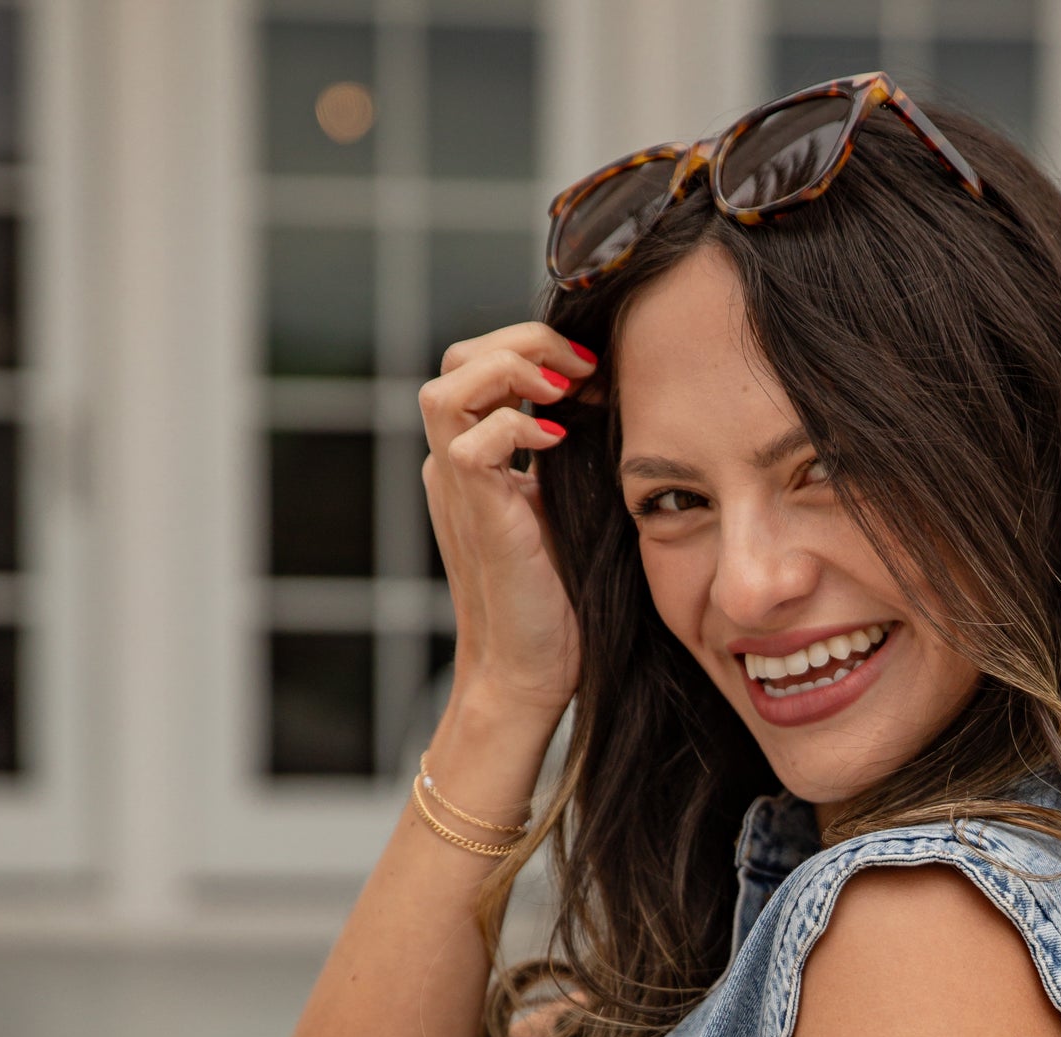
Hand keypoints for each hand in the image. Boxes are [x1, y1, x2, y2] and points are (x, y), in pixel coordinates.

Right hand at [419, 320, 594, 723]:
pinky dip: (517, 427)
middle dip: (525, 341)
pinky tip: (559, 445)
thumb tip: (612, 402)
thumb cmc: (559, 602)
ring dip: (513, 368)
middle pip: (460, 359)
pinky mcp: (472, 512)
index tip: (595, 371)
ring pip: (448, 385)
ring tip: (566, 388)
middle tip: (584, 367)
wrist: (530, 671)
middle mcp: (454, 465)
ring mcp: (455, 487)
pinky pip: (471, 440)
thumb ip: (572, 454)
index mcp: (475, 460)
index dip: (535, 349)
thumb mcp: (568, 507)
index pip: (483, 366)